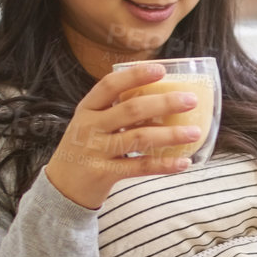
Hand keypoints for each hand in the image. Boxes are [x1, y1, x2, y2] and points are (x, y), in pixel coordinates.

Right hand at [43, 63, 203, 209]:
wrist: (61, 188)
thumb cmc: (84, 149)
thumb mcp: (91, 125)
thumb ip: (116, 112)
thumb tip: (162, 97)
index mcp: (87, 109)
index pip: (110, 85)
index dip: (135, 75)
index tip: (161, 69)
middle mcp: (89, 127)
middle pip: (131, 110)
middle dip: (164, 103)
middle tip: (191, 100)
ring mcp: (95, 151)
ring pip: (139, 138)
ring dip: (170, 134)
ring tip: (195, 132)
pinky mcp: (103, 174)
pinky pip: (139, 167)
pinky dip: (164, 165)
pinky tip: (184, 162)